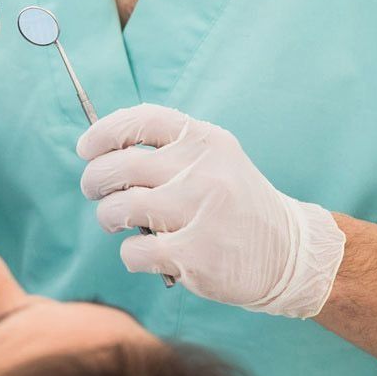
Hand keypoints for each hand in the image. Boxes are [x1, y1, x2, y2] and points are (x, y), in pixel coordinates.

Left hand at [78, 105, 344, 318]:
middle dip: (94, 181)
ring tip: (117, 223)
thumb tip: (99, 154)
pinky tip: (148, 255)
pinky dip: (131, 255)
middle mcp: (202, 171)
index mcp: (205, 140)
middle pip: (118, 166)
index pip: (140, 120)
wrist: (290, 255)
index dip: (103, 133)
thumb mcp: (214, 162)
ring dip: (108, 217)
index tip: (86, 148)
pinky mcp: (196, 254)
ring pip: (119, 208)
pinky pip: (134, 251)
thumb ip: (167, 152)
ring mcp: (199, 212)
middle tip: (96, 192)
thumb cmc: (234, 205)